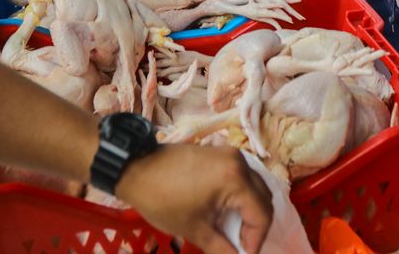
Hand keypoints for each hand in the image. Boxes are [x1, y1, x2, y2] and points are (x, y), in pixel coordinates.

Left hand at [117, 145, 271, 253]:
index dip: (256, 241)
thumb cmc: (162, 199)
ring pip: (255, 187)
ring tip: (234, 232)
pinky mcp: (220, 154)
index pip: (262, 214)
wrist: (134, 167)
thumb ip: (221, 248)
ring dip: (250, 211)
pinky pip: (242, 177)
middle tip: (241, 247)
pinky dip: (240, 197)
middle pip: (263, 198)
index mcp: (235, 179)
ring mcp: (230, 155)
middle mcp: (239, 162)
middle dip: (256, 227)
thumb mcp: (194, 229)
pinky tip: (226, 213)